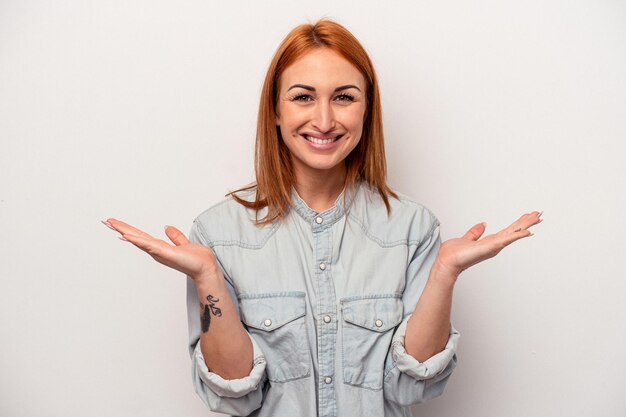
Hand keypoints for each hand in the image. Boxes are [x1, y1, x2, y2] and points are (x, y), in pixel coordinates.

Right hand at [102, 218, 219, 281]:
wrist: (206, 268)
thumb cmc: (197, 259)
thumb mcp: (184, 243)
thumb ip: (175, 236)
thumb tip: (167, 228)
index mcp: (160, 247)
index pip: (141, 236)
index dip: (128, 229)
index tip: (115, 223)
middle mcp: (157, 250)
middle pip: (135, 237)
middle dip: (120, 229)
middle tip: (106, 221)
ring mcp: (159, 252)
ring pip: (138, 239)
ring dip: (124, 231)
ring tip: (112, 224)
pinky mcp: (165, 253)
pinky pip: (149, 245)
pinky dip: (137, 240)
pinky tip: (126, 235)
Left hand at [434, 211, 542, 279]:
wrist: (447, 261)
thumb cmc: (455, 254)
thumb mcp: (467, 238)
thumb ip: (475, 232)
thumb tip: (483, 224)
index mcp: (491, 241)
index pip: (509, 230)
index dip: (519, 223)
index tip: (529, 215)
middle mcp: (495, 244)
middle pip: (515, 230)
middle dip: (527, 222)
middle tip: (540, 213)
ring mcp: (494, 246)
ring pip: (514, 233)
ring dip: (526, 225)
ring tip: (538, 217)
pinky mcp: (491, 247)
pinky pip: (507, 239)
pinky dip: (518, 235)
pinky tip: (528, 231)